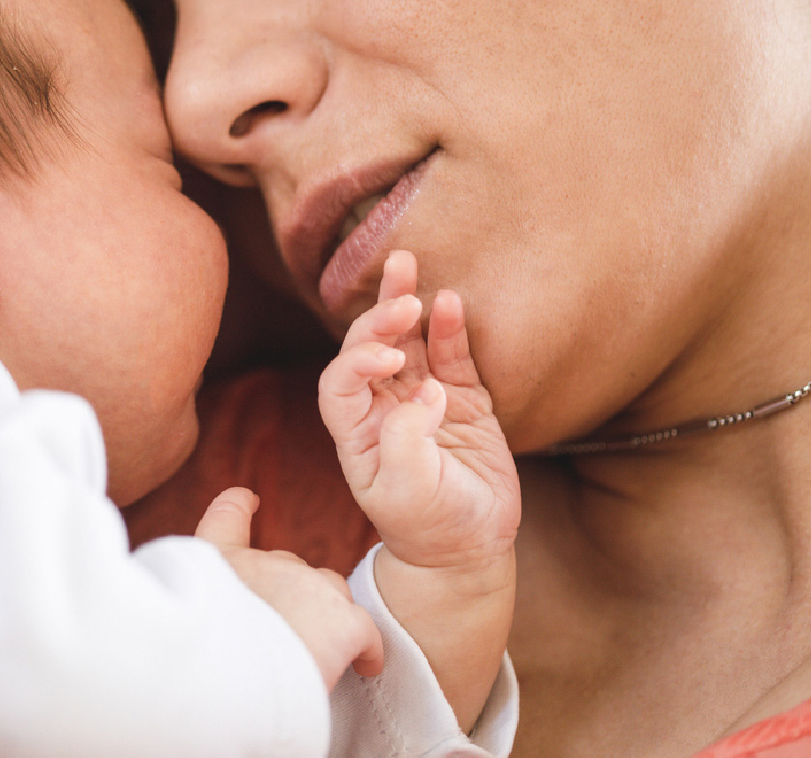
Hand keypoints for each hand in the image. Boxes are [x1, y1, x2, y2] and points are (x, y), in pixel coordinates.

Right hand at [195, 487, 382, 688]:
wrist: (219, 678)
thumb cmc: (194, 665)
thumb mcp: (185, 622)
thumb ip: (198, 612)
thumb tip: (194, 642)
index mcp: (213, 566)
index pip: (226, 521)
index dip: (237, 507)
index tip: (247, 499)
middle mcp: (261, 565)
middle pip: (287, 567)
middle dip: (289, 594)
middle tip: (278, 636)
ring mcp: (304, 585)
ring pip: (330, 592)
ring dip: (324, 617)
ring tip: (315, 652)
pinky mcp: (340, 621)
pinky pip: (363, 632)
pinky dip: (365, 649)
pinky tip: (364, 665)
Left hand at [318, 250, 518, 729]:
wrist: (470, 548)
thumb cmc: (428, 526)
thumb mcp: (408, 494)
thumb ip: (407, 441)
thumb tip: (427, 392)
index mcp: (356, 432)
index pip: (340, 381)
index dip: (357, 360)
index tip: (389, 360)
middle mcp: (383, 407)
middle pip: (368, 347)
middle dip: (379, 318)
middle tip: (402, 295)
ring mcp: (422, 398)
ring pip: (407, 340)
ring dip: (404, 302)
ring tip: (406, 261)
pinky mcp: (462, 398)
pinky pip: (452, 356)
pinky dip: (450, 329)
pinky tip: (452, 301)